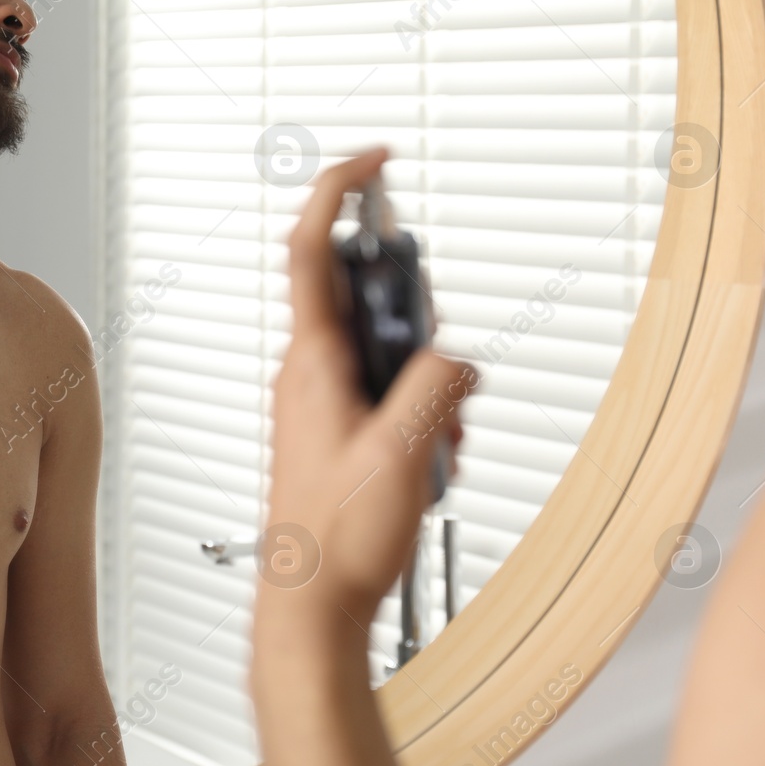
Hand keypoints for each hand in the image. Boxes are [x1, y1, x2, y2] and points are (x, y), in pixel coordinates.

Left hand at [259, 148, 476, 624]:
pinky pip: (389, 398)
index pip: (312, 249)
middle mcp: (310, 373)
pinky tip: (427, 465)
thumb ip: (438, 386)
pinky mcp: (337, 431)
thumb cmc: (335, 539)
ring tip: (434, 448)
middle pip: (371, 305)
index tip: (372, 160)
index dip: (338, 191)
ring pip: (390, 357)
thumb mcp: (406, 453)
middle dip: (424, 331)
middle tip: (440, 386)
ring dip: (430, 391)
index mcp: (313, 362)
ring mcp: (322, 402)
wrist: (311, 605)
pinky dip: (421, 420)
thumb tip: (455, 358)